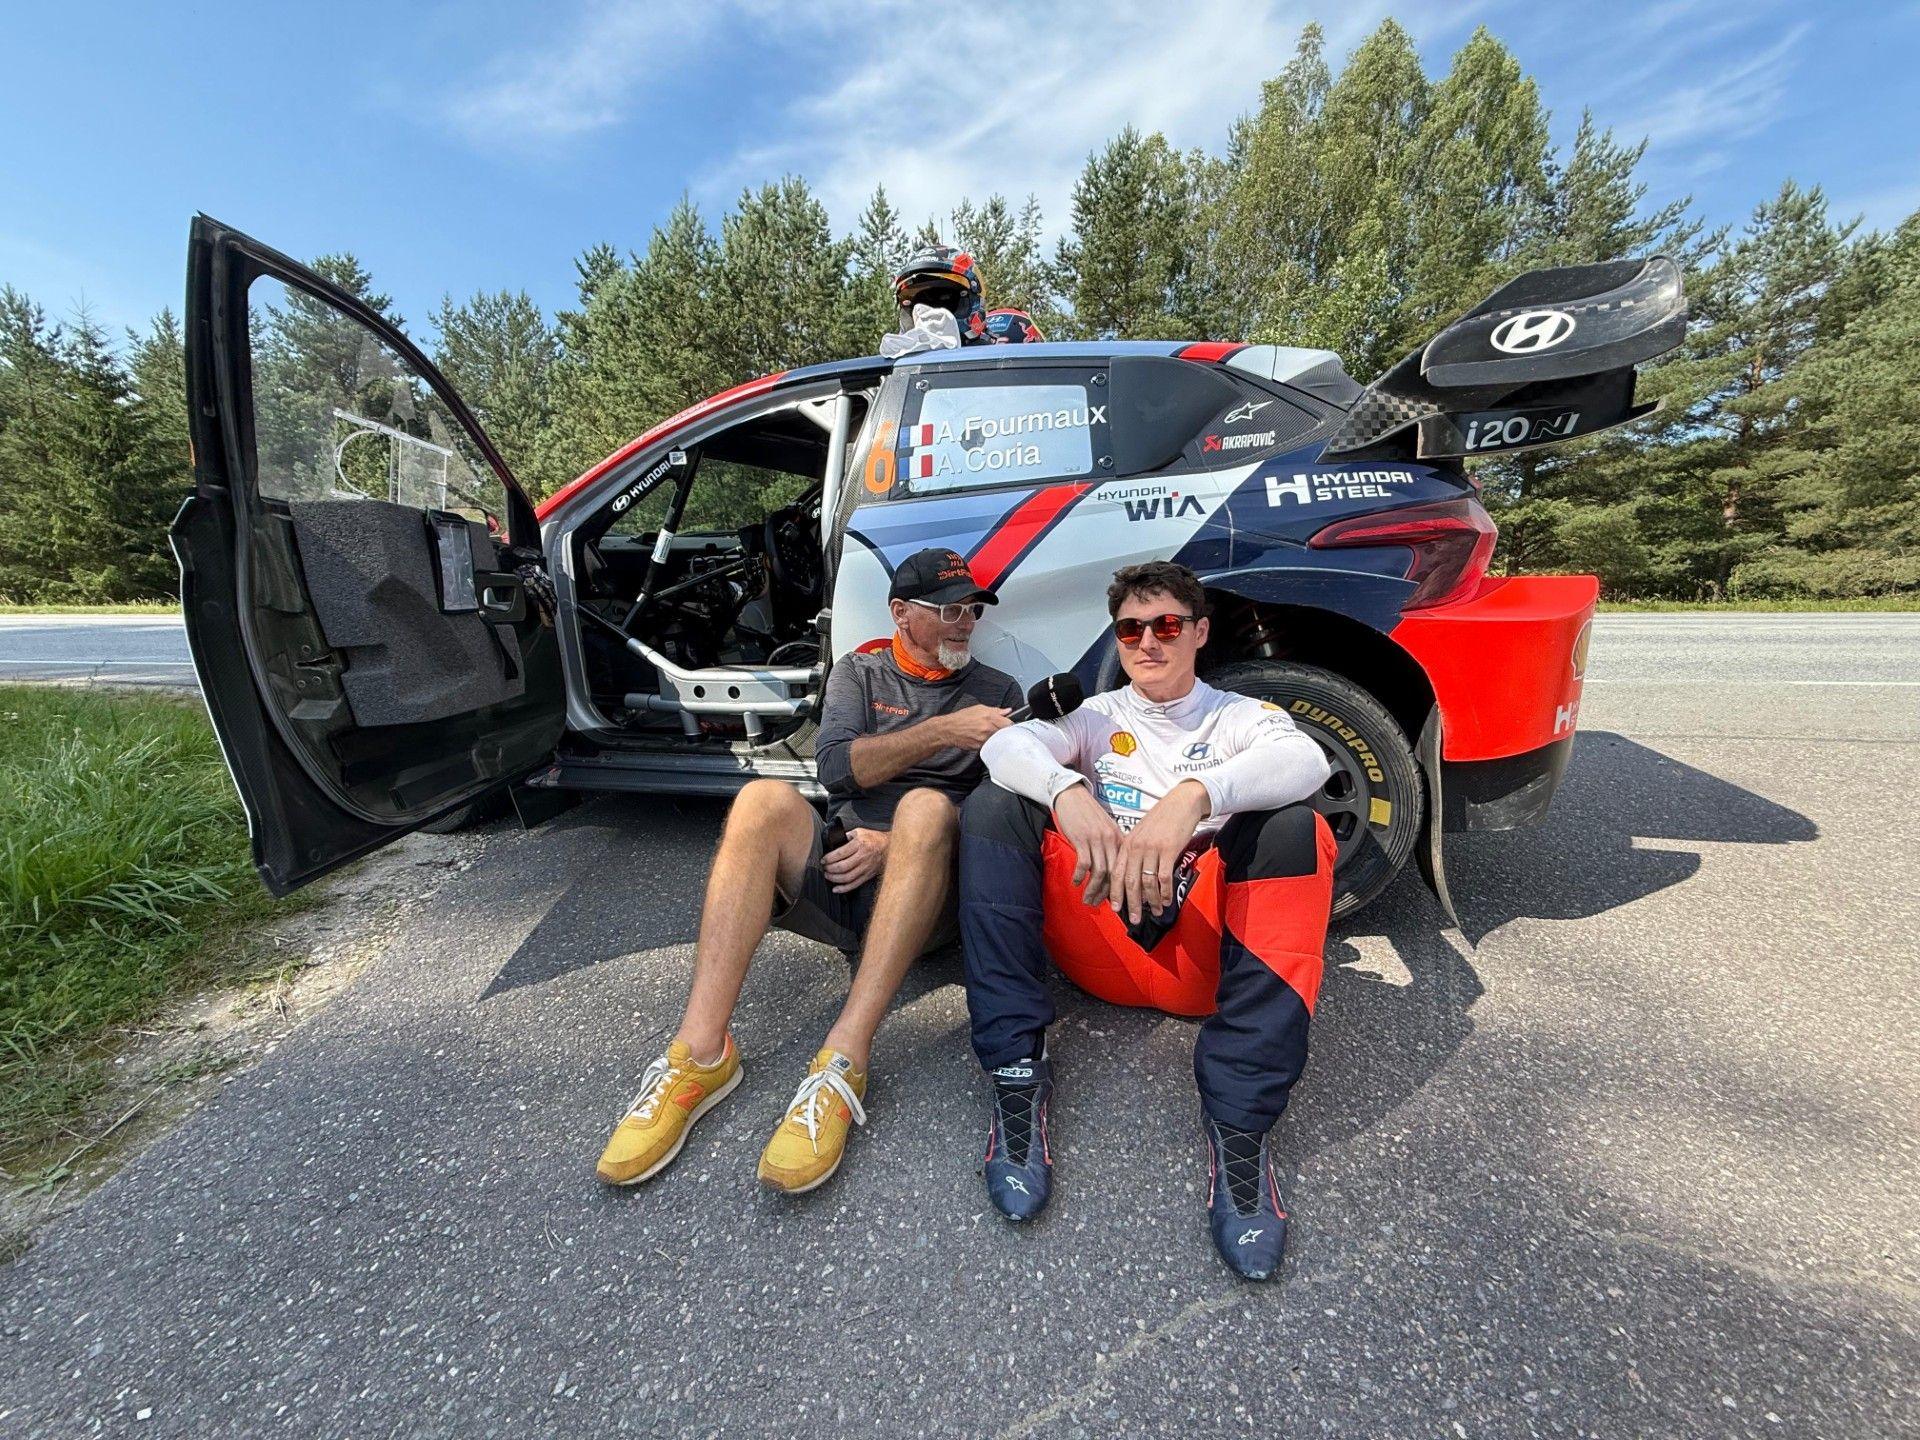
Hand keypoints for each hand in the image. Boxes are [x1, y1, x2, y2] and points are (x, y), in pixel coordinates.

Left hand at [823, 826, 888, 893]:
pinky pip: (854, 884)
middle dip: (830, 869)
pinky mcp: (868, 875)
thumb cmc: (873, 838)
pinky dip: (844, 888)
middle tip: (824, 868)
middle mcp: (863, 857)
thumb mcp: (859, 832)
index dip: (829, 858)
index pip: (840, 853)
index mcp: (859, 844)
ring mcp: (866, 868)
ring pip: (847, 877)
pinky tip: (836, 889)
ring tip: (828, 876)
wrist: (889, 847)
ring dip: (834, 878)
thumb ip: (846, 836)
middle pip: (842, 867)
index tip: (823, 860)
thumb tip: (833, 842)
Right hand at [937, 705, 1012, 750]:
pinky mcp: (980, 747)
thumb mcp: (979, 708)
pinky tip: (983, 738)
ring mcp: (984, 739)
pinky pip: (989, 745)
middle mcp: (988, 729)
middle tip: (1000, 729)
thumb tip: (1008, 711)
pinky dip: (988, 742)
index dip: (1010, 724)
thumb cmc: (962, 718)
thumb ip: (995, 710)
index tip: (1009, 725)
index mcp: (989, 717)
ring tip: (989, 733)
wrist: (949, 729)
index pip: (1009, 723)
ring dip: (997, 737)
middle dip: (1004, 731)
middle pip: (1005, 733)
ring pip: (997, 740)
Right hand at [1052, 784, 1123, 906]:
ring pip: (1099, 872)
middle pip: (1114, 874)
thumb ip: (1110, 846)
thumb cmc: (1087, 813)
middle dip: (1107, 894)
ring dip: (1093, 889)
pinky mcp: (1082, 839)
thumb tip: (1112, 869)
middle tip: (1098, 905)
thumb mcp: (1105, 828)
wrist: (1072, 796)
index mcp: (1118, 839)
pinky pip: (1084, 863)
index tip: (1116, 900)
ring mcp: (1096, 840)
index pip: (1124, 868)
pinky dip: (1080, 876)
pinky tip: (1075, 883)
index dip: (1121, 887)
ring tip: (1086, 899)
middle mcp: (1110, 840)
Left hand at [1112, 781, 1209, 925]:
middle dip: (1131, 904)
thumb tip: (1133, 877)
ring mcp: (1152, 849)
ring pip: (1148, 883)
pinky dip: (1165, 892)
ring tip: (1155, 912)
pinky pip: (1164, 877)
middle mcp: (1137, 847)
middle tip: (1134, 920)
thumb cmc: (1162, 820)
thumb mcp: (1141, 833)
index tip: (1115, 909)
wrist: (1181, 802)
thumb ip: (1135, 852)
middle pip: (1130, 882)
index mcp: (1127, 844)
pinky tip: (1166, 900)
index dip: (1115, 893)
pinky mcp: (1169, 850)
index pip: (1117, 874)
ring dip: (1151, 901)